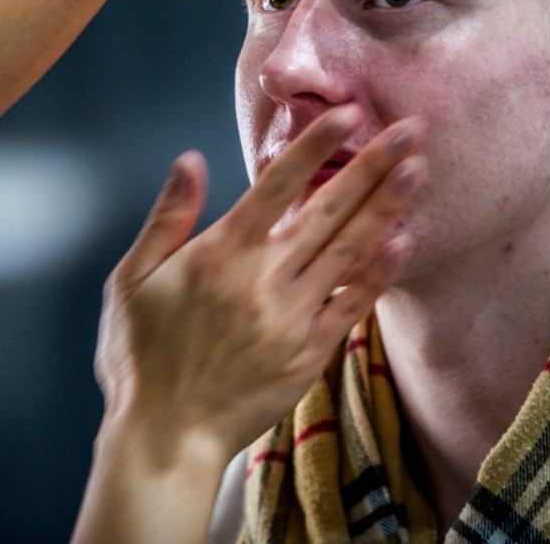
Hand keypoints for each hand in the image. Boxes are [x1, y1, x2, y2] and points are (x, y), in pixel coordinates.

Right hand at [94, 107, 425, 464]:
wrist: (167, 437)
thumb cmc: (141, 357)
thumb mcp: (132, 280)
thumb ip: (167, 217)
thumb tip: (191, 160)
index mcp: (220, 254)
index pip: (277, 185)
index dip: (316, 146)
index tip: (351, 113)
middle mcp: (264, 279)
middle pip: (328, 209)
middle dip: (372, 164)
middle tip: (411, 128)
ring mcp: (292, 317)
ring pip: (349, 250)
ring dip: (387, 206)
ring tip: (418, 170)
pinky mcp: (310, 353)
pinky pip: (354, 304)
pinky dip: (380, 271)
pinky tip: (405, 241)